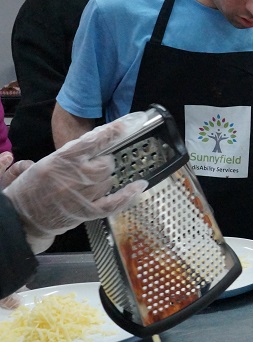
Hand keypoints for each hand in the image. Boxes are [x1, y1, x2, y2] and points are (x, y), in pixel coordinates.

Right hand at [6, 111, 151, 252]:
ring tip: (88, 182)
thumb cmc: (34, 186)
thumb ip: (73, 152)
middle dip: (102, 161)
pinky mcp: (88, 212)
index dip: (112, 132)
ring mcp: (83, 195)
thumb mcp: (47, 162)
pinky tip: (140, 185)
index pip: (91, 142)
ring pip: (109, 178)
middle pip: (106, 162)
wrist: (23, 217)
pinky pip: (115, 202)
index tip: (127, 124)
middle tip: (90, 166)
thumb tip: (100, 140)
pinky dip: (129, 194)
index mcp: (61, 160)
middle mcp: (74, 177)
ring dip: (105, 177)